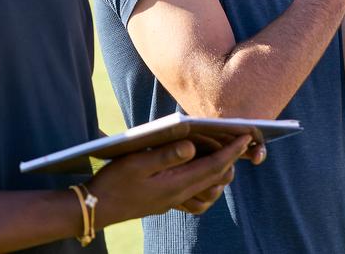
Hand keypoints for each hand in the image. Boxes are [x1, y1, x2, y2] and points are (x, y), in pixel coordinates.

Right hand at [88, 133, 249, 226]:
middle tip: (240, 140)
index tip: (247, 136)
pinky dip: (206, 186)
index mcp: (176, 184)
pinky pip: (196, 199)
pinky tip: (201, 176)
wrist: (97, 208)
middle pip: (217, 178)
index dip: (233, 150)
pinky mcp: (166, 203)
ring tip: (226, 155)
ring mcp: (174, 201)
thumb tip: (192, 146)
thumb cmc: (113, 182)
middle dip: (232, 159)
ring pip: (210, 190)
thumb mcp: (137, 163)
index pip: (214, 166)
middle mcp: (179, 195)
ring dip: (221, 172)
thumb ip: (166, 155)